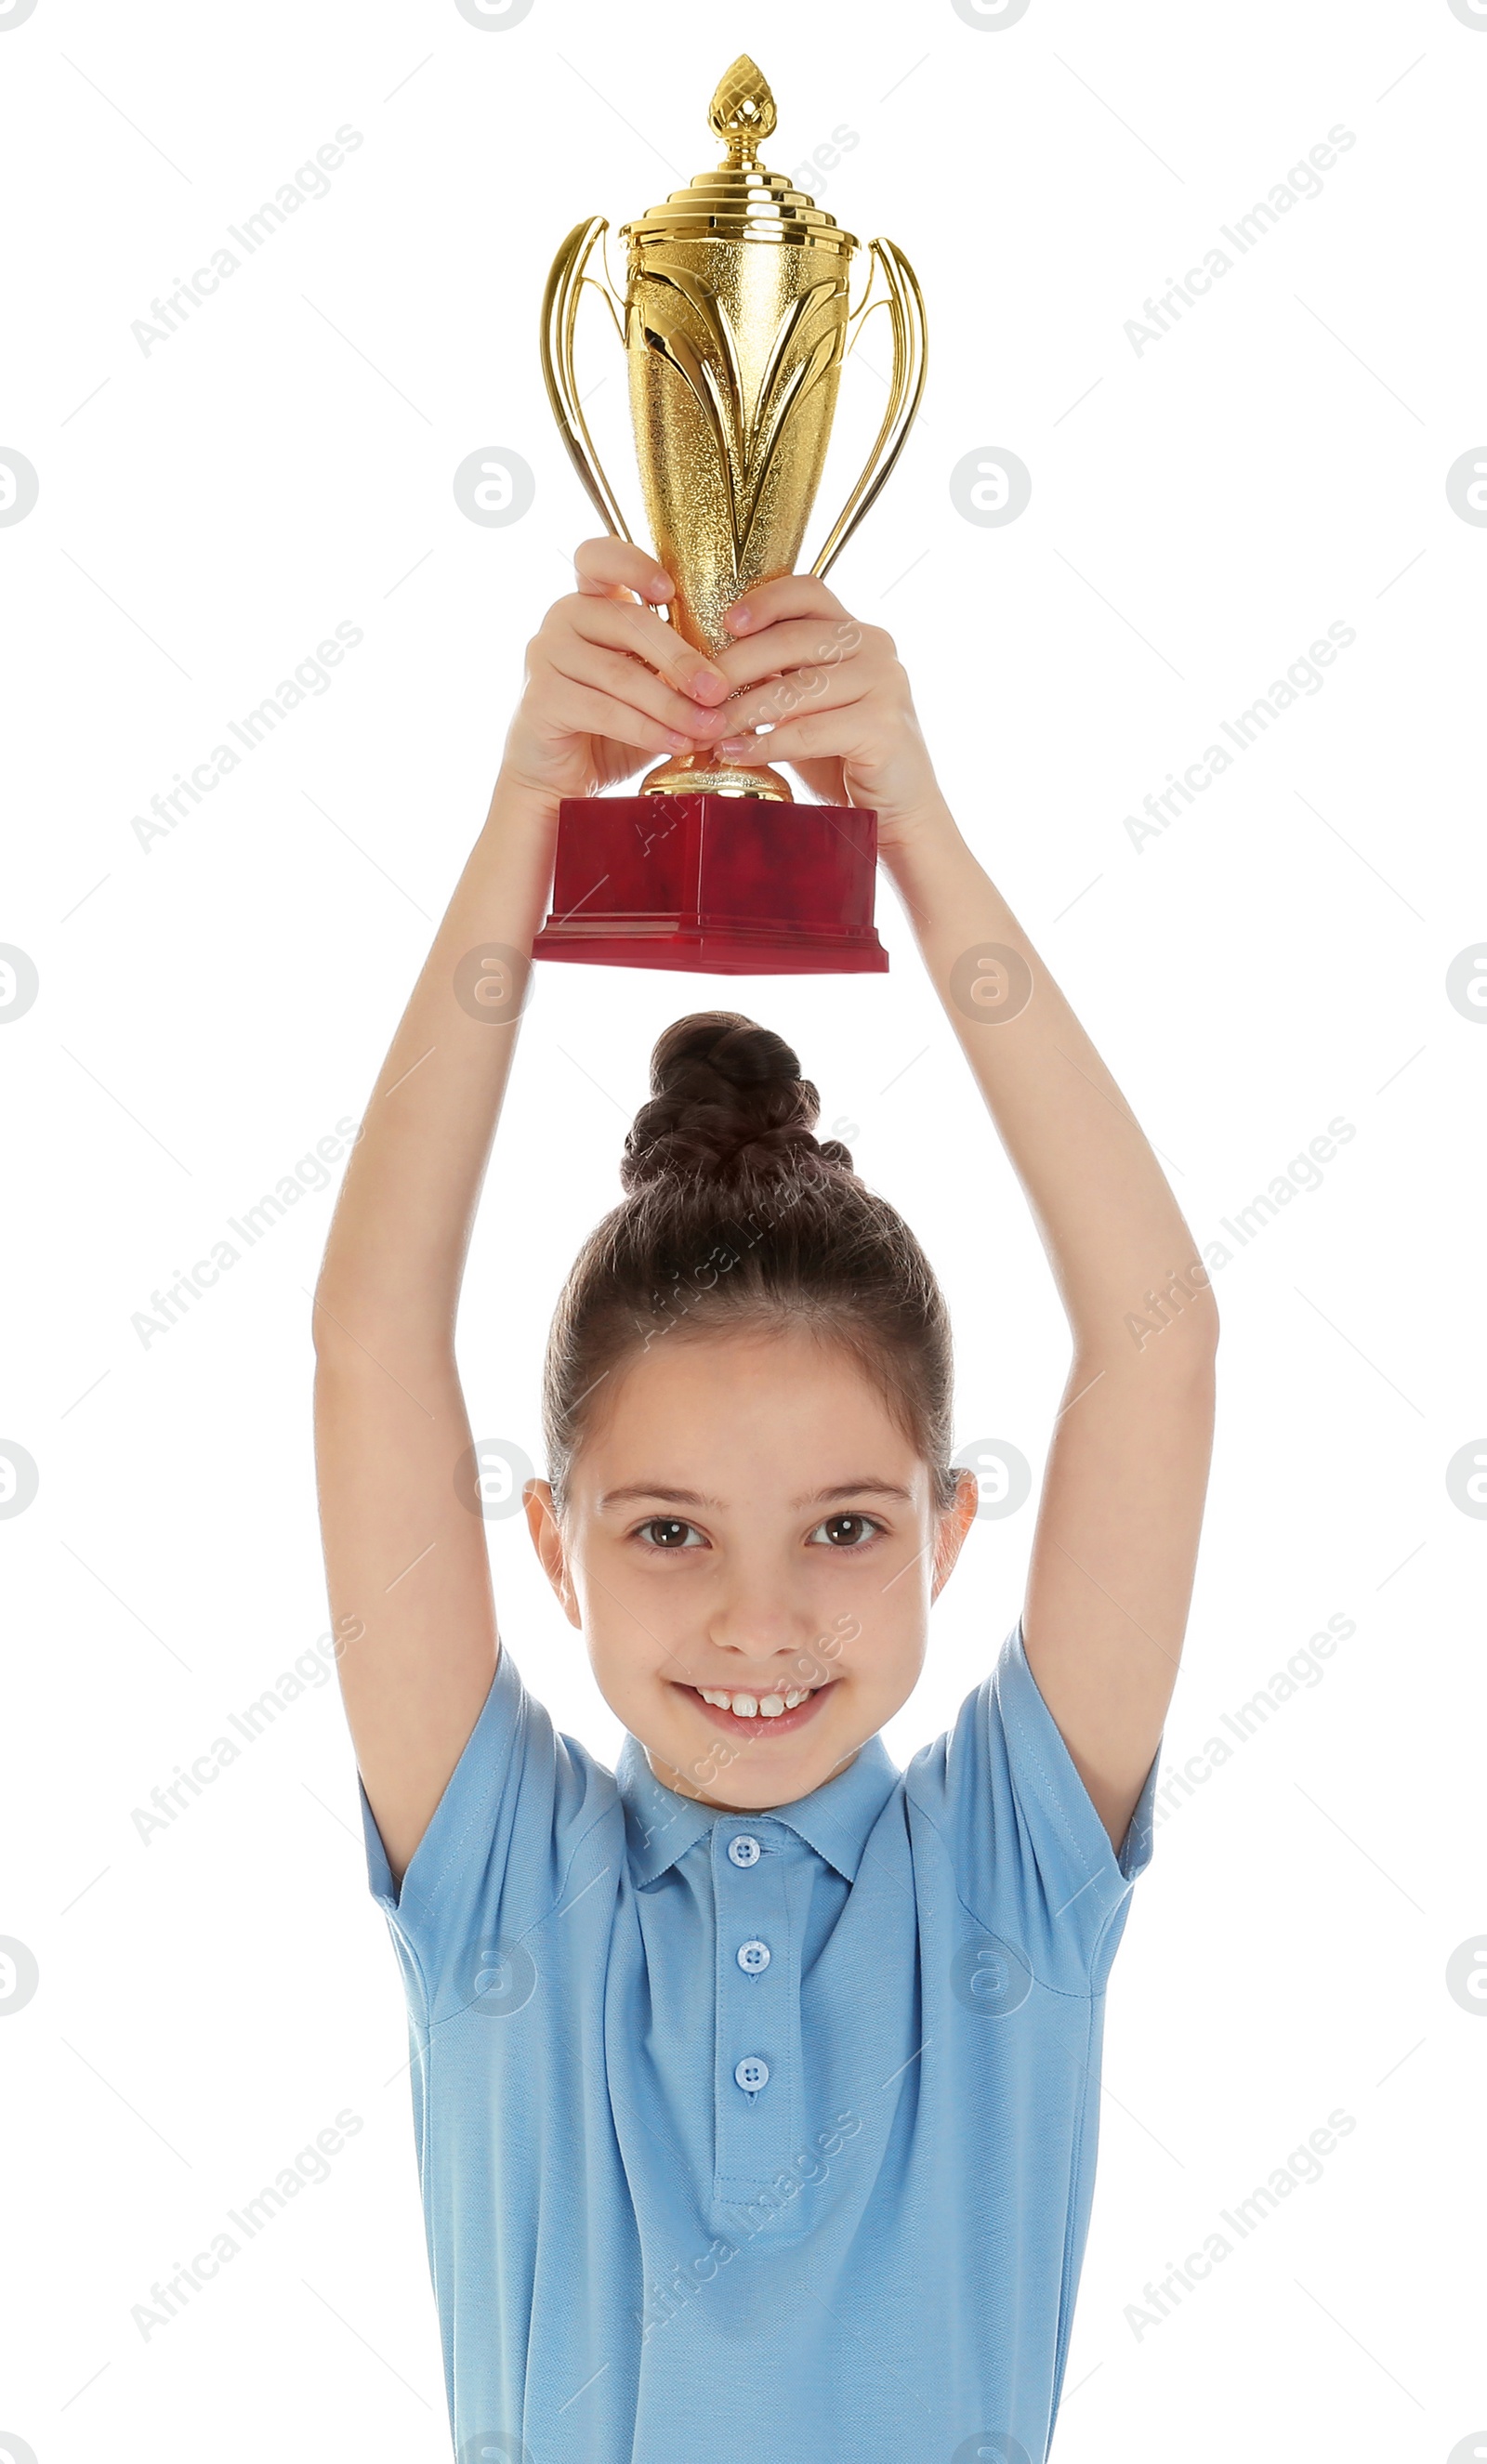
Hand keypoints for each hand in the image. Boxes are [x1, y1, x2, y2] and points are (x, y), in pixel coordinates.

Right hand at [497, 537, 736, 804]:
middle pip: (628, 621)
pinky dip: (646, 730)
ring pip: (620, 673)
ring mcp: (545, 655)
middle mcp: (563, 617)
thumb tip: (758, 666)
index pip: (598, 557)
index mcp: (592, 601)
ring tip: (709, 727)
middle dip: (681, 659)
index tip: (670, 593)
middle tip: (720, 690)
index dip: (633, 565)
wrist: (561, 778)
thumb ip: (683, 668)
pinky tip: (678, 744)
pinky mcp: (540, 698)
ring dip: (671, 704)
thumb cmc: (613, 726)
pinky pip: (604, 710)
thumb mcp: (653, 687)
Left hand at [710, 574, 942, 851]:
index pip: (807, 591)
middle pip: (792, 638)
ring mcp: (885, 685)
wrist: (894, 809)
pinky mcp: (884, 728)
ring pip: (796, 688)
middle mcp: (875, 647)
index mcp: (855, 632)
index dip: (764, 600)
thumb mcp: (805, 705)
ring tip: (705, 731)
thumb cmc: (842, 756)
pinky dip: (766, 744)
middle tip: (695, 694)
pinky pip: (809, 731)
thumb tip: (703, 670)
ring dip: (741, 711)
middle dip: (734, 666)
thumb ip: (774, 677)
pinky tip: (734, 754)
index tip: (725, 622)